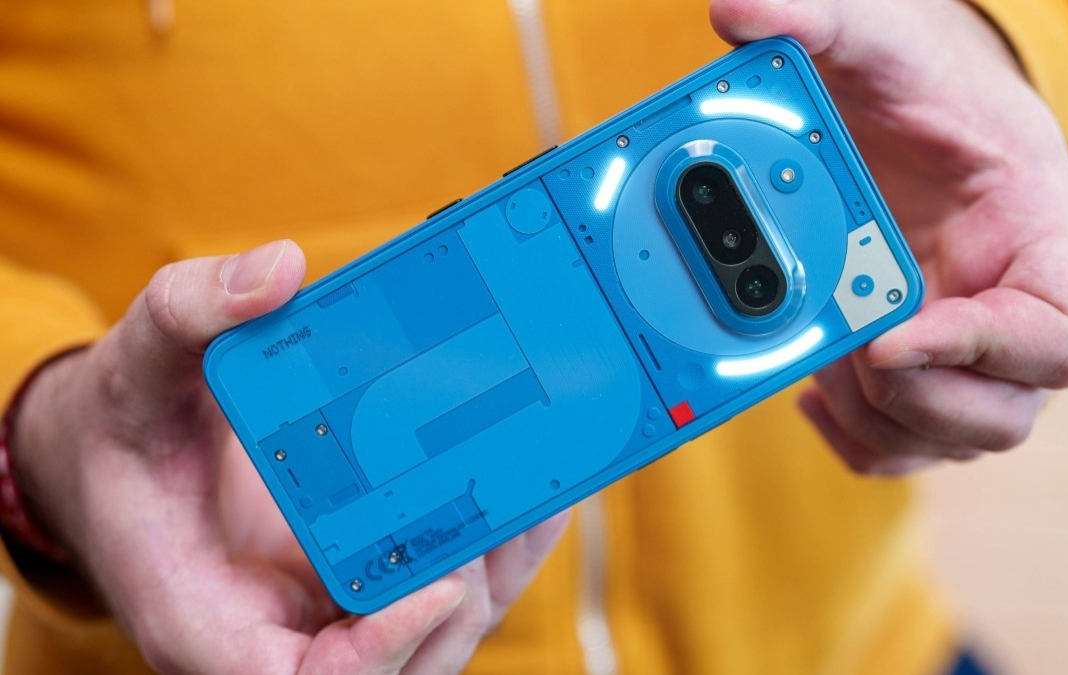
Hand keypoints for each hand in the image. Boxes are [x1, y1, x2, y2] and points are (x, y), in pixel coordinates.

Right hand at [12, 240, 569, 673]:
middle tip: (498, 506)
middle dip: (457, 596)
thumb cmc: (124, 430)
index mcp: (205, 615)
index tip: (436, 584)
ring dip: (491, 572)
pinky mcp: (364, 583)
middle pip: (395, 662)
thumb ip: (189, 313)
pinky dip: (497, 550)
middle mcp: (278, 632)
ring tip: (533, 487)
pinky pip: (448, 588)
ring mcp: (329, 614)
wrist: (123, 455)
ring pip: (436, 632)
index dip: (376, 652)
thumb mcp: (136, 364)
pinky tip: (537, 491)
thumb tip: (277, 270)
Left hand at [711, 0, 1067, 473]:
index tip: (886, 337)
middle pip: (1003, 413)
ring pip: (948, 439)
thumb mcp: (885, 42)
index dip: (981, 352)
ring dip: (879, 421)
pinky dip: (859, 439)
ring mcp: (967, 349)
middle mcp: (1012, 310)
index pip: (1054, 338)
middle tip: (845, 351)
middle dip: (915, 398)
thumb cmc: (928, 85)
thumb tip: (737, 12)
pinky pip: (906, 441)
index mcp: (1038, 241)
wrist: (922, 115)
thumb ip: (825, 22)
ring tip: (820, 365)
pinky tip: (810, 393)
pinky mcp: (920, 367)